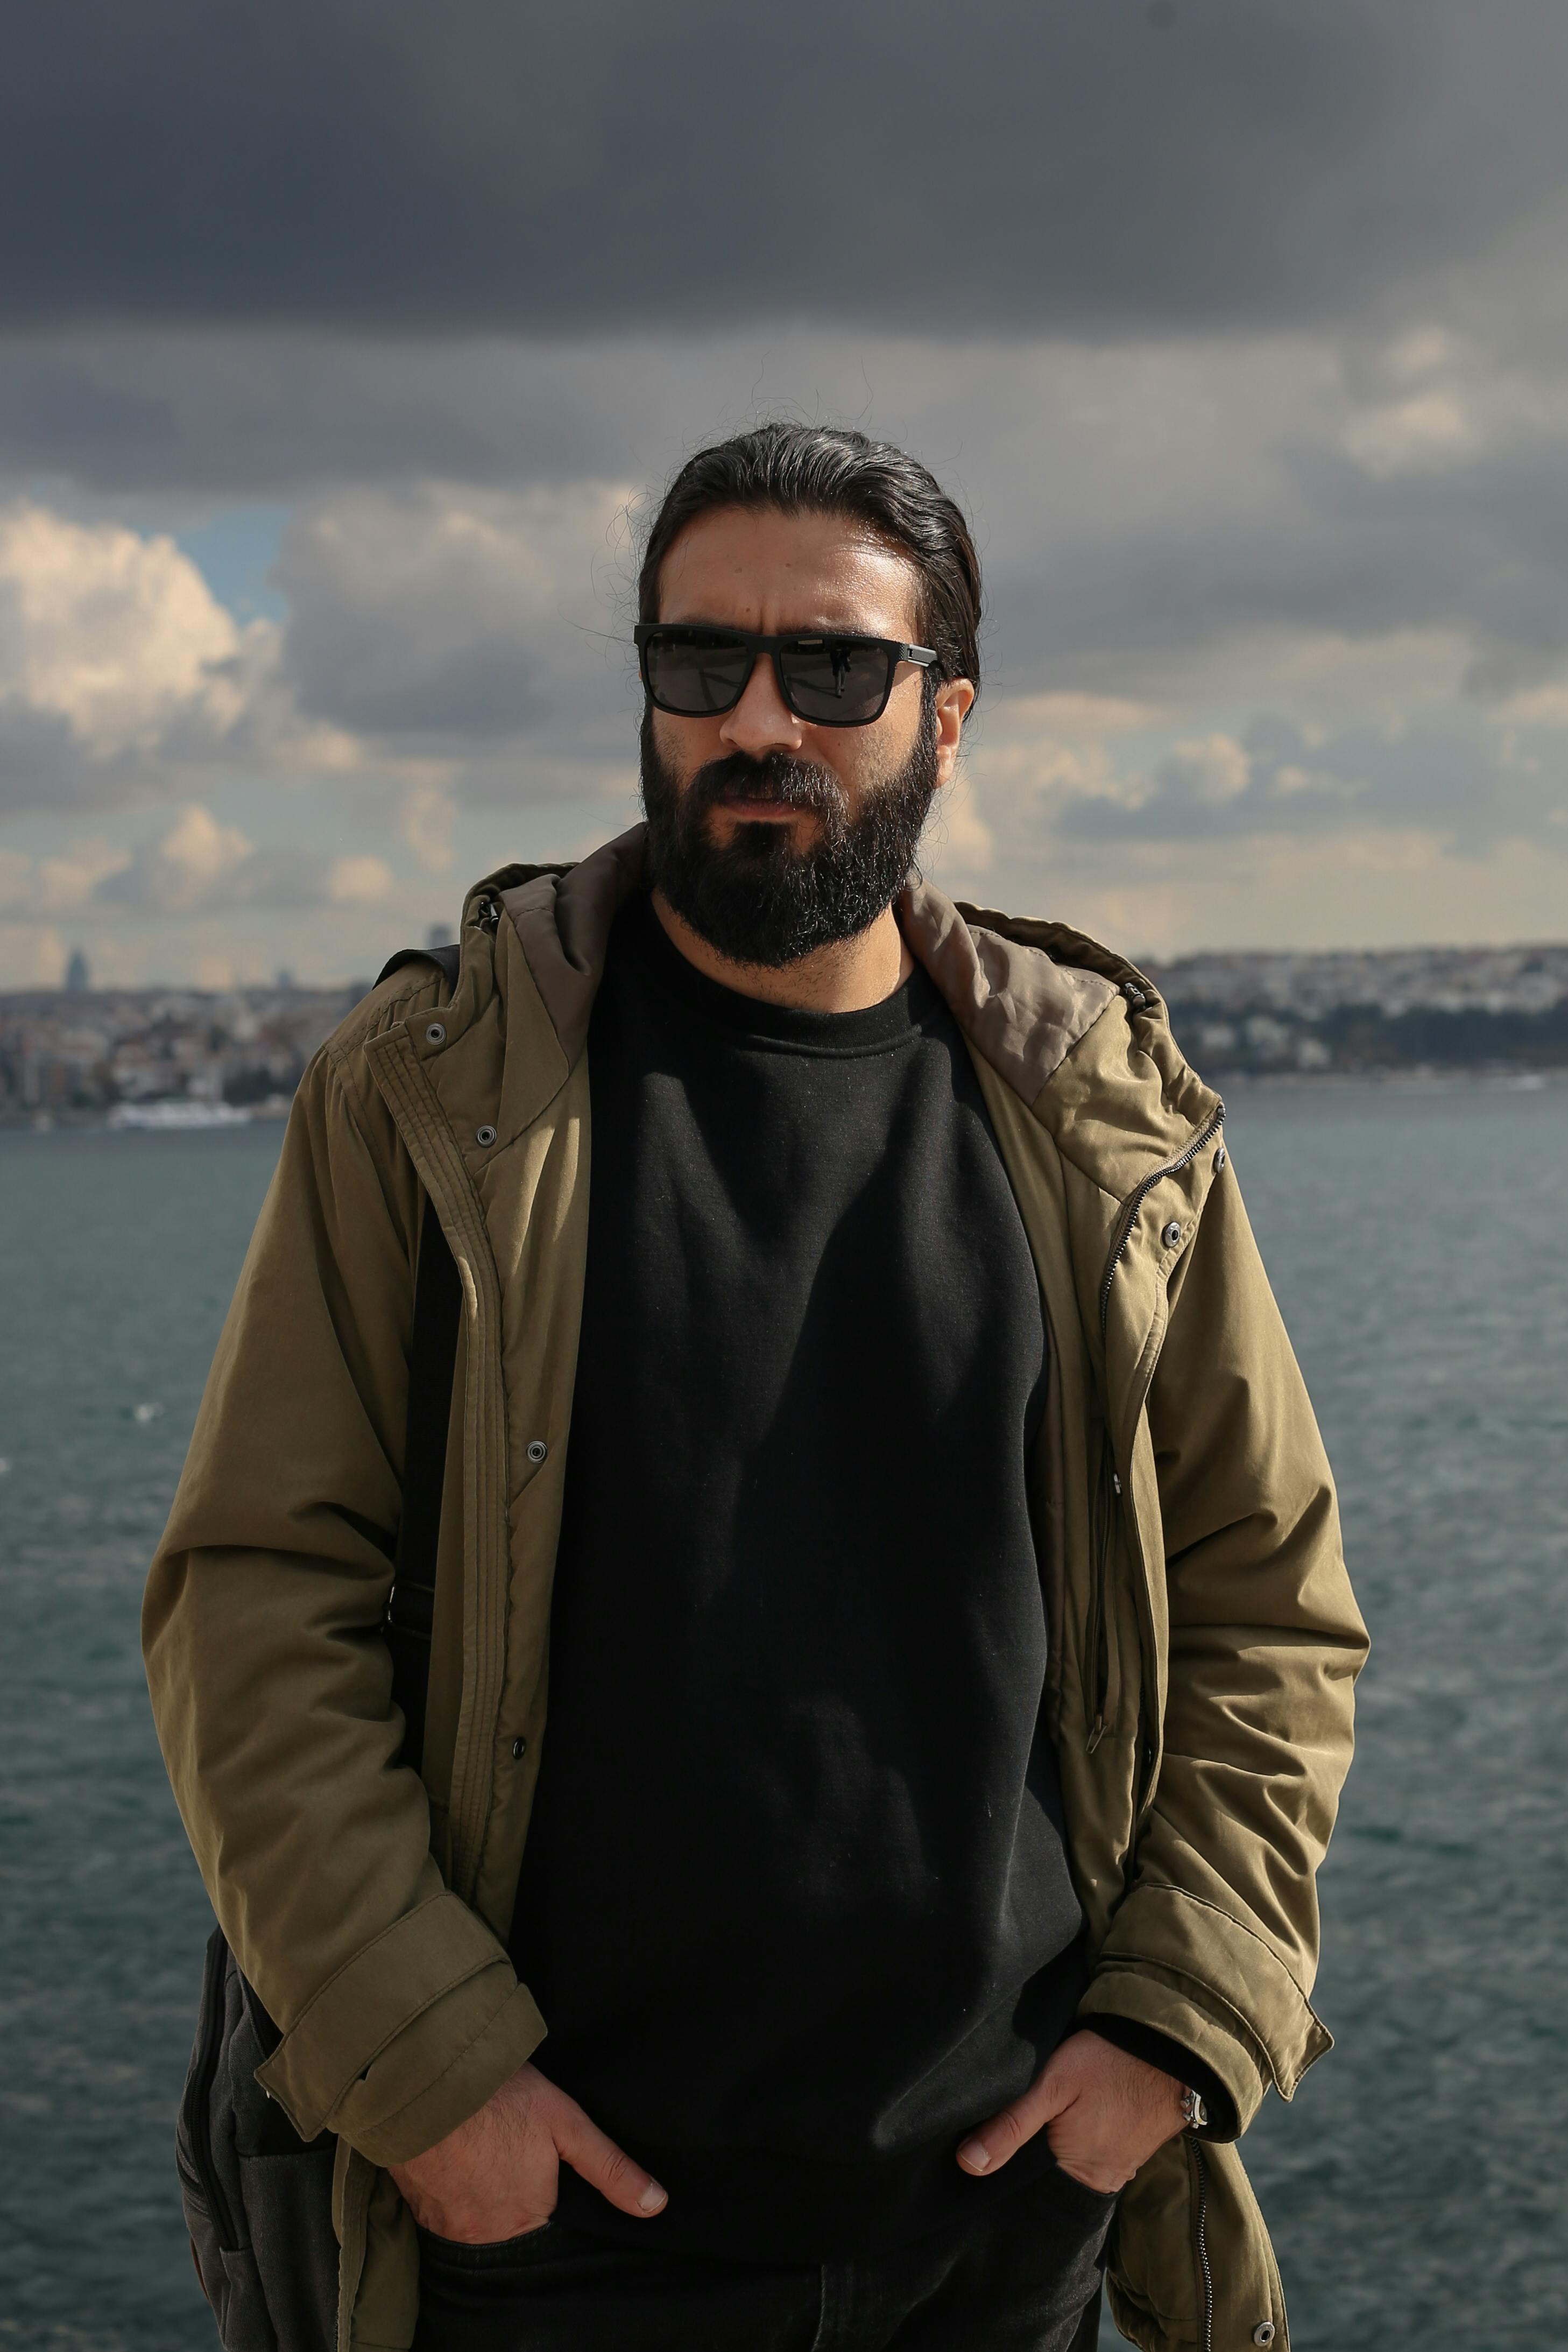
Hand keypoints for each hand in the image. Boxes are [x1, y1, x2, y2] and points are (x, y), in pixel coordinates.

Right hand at [388, 2061, 666, 2243]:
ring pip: (471, 2223)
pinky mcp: (415, 2203)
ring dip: (480, 2201)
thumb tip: (656, 2206)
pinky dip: (450, 2193)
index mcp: (524, 2219)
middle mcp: (481, 2234)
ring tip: (488, 2161)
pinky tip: (458, 2161)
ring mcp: (443, 2221)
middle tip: (515, 2163)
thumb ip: (610, 2168)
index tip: (547, 2179)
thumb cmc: (501, 2096)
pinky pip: (440, 2211)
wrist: (424, 2076)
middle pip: (507, 2232)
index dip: (551, 2206)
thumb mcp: (567, 2123)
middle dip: (515, 2206)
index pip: (546, 2234)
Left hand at [956, 2029, 1185, 2194]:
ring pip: (1073, 2161)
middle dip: (1032, 2153)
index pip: (1028, 2181)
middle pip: (1051, 2173)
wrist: (1173, 2048)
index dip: (1008, 2161)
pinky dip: (1082, 2137)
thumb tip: (967, 2164)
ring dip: (1058, 2143)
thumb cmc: (1109, 2062)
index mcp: (1079, 2174)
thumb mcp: (1052, 2085)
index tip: (990, 2141)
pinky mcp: (1132, 2149)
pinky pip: (1096, 2151)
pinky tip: (1075, 2115)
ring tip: (1045, 2115)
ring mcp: (1120, 2166)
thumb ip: (1011, 2125)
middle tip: (1015, 2121)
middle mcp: (1101, 2180)